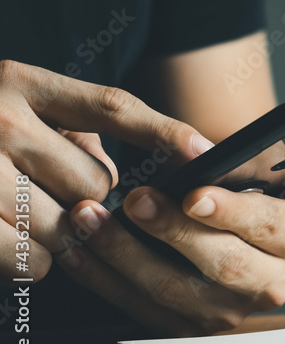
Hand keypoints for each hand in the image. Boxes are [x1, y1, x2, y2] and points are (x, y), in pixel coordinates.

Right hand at [0, 60, 211, 281]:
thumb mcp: (17, 101)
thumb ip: (72, 129)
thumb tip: (116, 173)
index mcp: (22, 83)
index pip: (111, 106)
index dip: (164, 129)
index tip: (206, 149)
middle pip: (94, 183)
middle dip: (93, 200)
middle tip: (64, 195)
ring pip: (62, 225)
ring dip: (62, 234)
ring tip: (33, 215)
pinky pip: (24, 257)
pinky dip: (30, 260)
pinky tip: (17, 241)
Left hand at [60, 152, 284, 335]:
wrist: (232, 231)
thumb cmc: (254, 194)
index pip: (269, 227)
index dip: (231, 212)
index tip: (194, 194)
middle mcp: (270, 283)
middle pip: (221, 264)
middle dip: (172, 232)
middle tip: (135, 200)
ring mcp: (228, 311)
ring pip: (172, 290)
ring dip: (124, 254)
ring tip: (91, 218)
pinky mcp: (188, 327)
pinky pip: (138, 307)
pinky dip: (104, 276)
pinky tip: (80, 247)